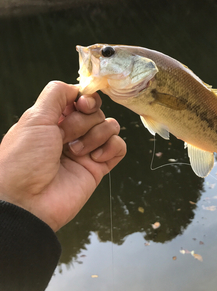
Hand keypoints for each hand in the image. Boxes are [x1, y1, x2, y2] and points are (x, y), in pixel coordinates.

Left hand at [0, 81, 125, 230]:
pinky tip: (95, 158)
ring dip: (95, 136)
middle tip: (65, 138)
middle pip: (96, 112)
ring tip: (75, 153)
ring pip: (110, 126)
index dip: (86, 98)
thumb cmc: (23, 160)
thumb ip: (56, 94)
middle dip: (83, 122)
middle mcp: (70, 133)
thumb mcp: (34, 118)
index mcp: (53, 120)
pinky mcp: (98, 167)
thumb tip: (78, 87)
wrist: (26, 202)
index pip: (80, 98)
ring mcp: (86, 150)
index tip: (82, 105)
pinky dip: (110, 148)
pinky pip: (119, 147)